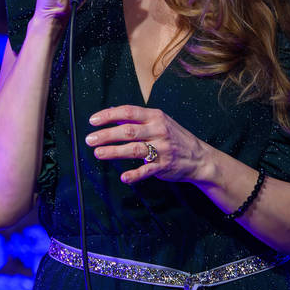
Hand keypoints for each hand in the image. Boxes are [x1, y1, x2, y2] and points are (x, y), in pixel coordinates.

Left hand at [85, 105, 212, 186]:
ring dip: (114, 152)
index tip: (93, 121)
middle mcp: (158, 130)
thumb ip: (136, 118)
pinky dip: (135, 175)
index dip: (108, 116)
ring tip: (98, 153)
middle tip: (90, 140)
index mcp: (155, 117)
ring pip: (134, 149)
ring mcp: (162, 148)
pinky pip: (147, 170)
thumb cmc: (174, 137)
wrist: (199, 157)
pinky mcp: (164, 165)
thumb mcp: (159, 122)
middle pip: (128, 131)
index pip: (128, 112)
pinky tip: (124, 178)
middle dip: (107, 135)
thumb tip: (110, 112)